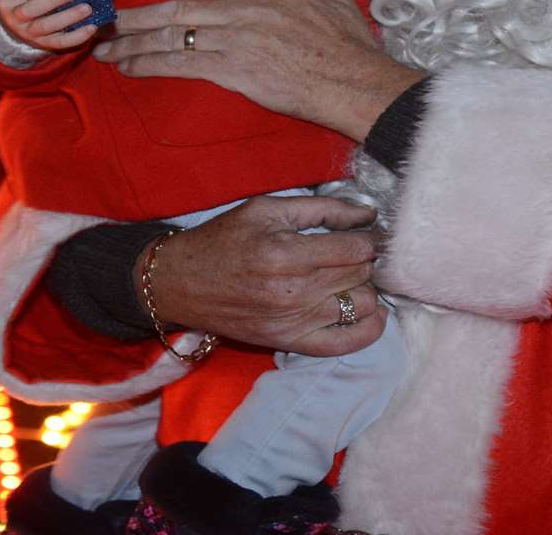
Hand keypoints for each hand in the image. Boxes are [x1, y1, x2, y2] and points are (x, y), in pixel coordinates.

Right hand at [0, 0, 97, 50]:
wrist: (16, 29)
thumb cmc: (23, 0)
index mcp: (7, 3)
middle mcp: (16, 21)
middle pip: (32, 11)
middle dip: (53, 1)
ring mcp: (30, 35)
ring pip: (48, 28)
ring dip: (69, 17)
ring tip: (87, 8)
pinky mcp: (45, 45)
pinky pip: (61, 43)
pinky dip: (78, 36)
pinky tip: (91, 27)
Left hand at [94, 0, 425, 138]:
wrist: (354, 83)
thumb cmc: (348, 47)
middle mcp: (243, 12)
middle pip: (177, 6)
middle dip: (135, 13)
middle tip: (104, 18)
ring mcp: (236, 42)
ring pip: (173, 36)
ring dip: (135, 43)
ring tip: (106, 48)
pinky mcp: (234, 72)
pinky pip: (182, 65)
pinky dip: (151, 65)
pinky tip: (131, 68)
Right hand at [139, 195, 386, 355]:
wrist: (180, 281)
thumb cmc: (222, 239)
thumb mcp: (266, 208)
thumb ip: (322, 208)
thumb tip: (369, 213)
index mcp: (288, 254)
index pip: (356, 249)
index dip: (368, 238)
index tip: (365, 233)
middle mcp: (294, 292)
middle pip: (360, 275)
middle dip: (365, 260)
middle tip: (354, 251)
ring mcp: (292, 322)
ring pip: (360, 306)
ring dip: (364, 288)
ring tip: (351, 277)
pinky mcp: (288, 341)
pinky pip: (344, 344)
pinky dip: (367, 330)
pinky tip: (371, 313)